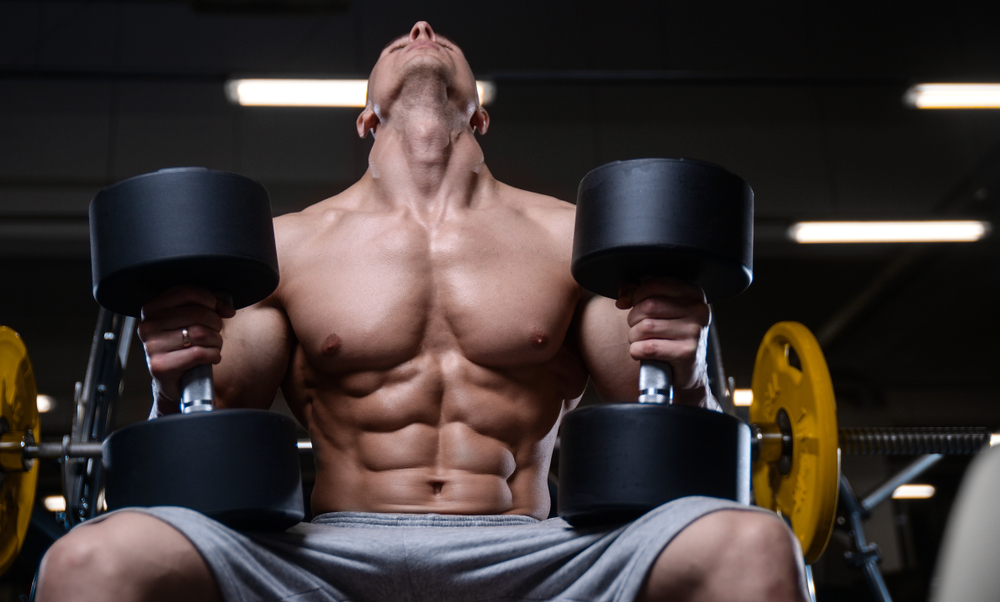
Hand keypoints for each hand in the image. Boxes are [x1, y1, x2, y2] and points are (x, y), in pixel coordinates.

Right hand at [137, 285, 235, 411]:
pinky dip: (213, 355)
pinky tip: (211, 357)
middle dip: (216, 323)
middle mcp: (148, 325)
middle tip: (215, 332)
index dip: (210, 300)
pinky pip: (198, 353)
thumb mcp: (193, 320)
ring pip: (200, 334)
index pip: (188, 292)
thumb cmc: (185, 346)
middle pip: (198, 313)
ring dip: (216, 341)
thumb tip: (226, 308)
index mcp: (152, 308)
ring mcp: (152, 346)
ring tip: (213, 346)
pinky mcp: (160, 366)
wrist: (174, 381)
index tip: (218, 311)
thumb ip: (210, 306)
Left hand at [616, 278, 711, 406]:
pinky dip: (636, 351)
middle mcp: (698, 311)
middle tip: (637, 328)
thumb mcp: (663, 310)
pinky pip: (648, 348)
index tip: (635, 305)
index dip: (637, 296)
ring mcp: (694, 332)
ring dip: (633, 337)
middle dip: (633, 318)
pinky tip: (641, 353)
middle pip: (648, 306)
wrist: (688, 371)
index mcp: (694, 294)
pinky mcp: (687, 353)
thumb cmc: (672, 336)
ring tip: (641, 341)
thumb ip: (641, 295)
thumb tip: (623, 296)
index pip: (655, 285)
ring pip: (645, 327)